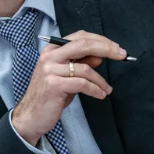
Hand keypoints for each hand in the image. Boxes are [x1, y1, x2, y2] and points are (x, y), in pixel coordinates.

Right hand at [11, 31, 126, 145]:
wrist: (31, 116)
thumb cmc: (50, 95)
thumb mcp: (67, 77)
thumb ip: (81, 64)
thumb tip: (101, 56)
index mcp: (52, 50)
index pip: (80, 37)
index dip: (101, 40)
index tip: (116, 48)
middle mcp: (50, 56)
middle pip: (84, 45)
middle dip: (106, 48)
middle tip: (122, 55)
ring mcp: (50, 70)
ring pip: (86, 69)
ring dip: (101, 80)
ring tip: (107, 89)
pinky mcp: (54, 84)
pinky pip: (82, 84)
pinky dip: (95, 90)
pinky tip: (101, 94)